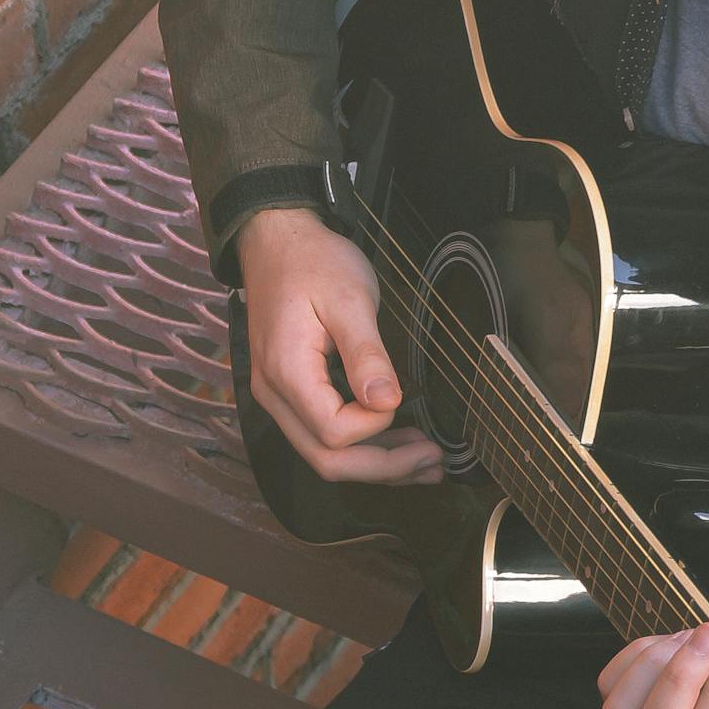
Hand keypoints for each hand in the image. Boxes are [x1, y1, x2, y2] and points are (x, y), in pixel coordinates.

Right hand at [236, 206, 444, 484]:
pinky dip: (360, 446)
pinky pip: (320, 434)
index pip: (333, 432)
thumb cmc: (313, 262)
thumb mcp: (349, 300)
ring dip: (375, 464)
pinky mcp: (289, 392)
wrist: (276, 240)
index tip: (401, 399)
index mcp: (286, 371)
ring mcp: (277, 396)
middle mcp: (274, 394)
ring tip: (426, 462)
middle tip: (434, 461)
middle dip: (383, 468)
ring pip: (322, 454)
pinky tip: (397, 444)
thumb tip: (387, 403)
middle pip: (326, 459)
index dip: (375, 428)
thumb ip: (367, 355)